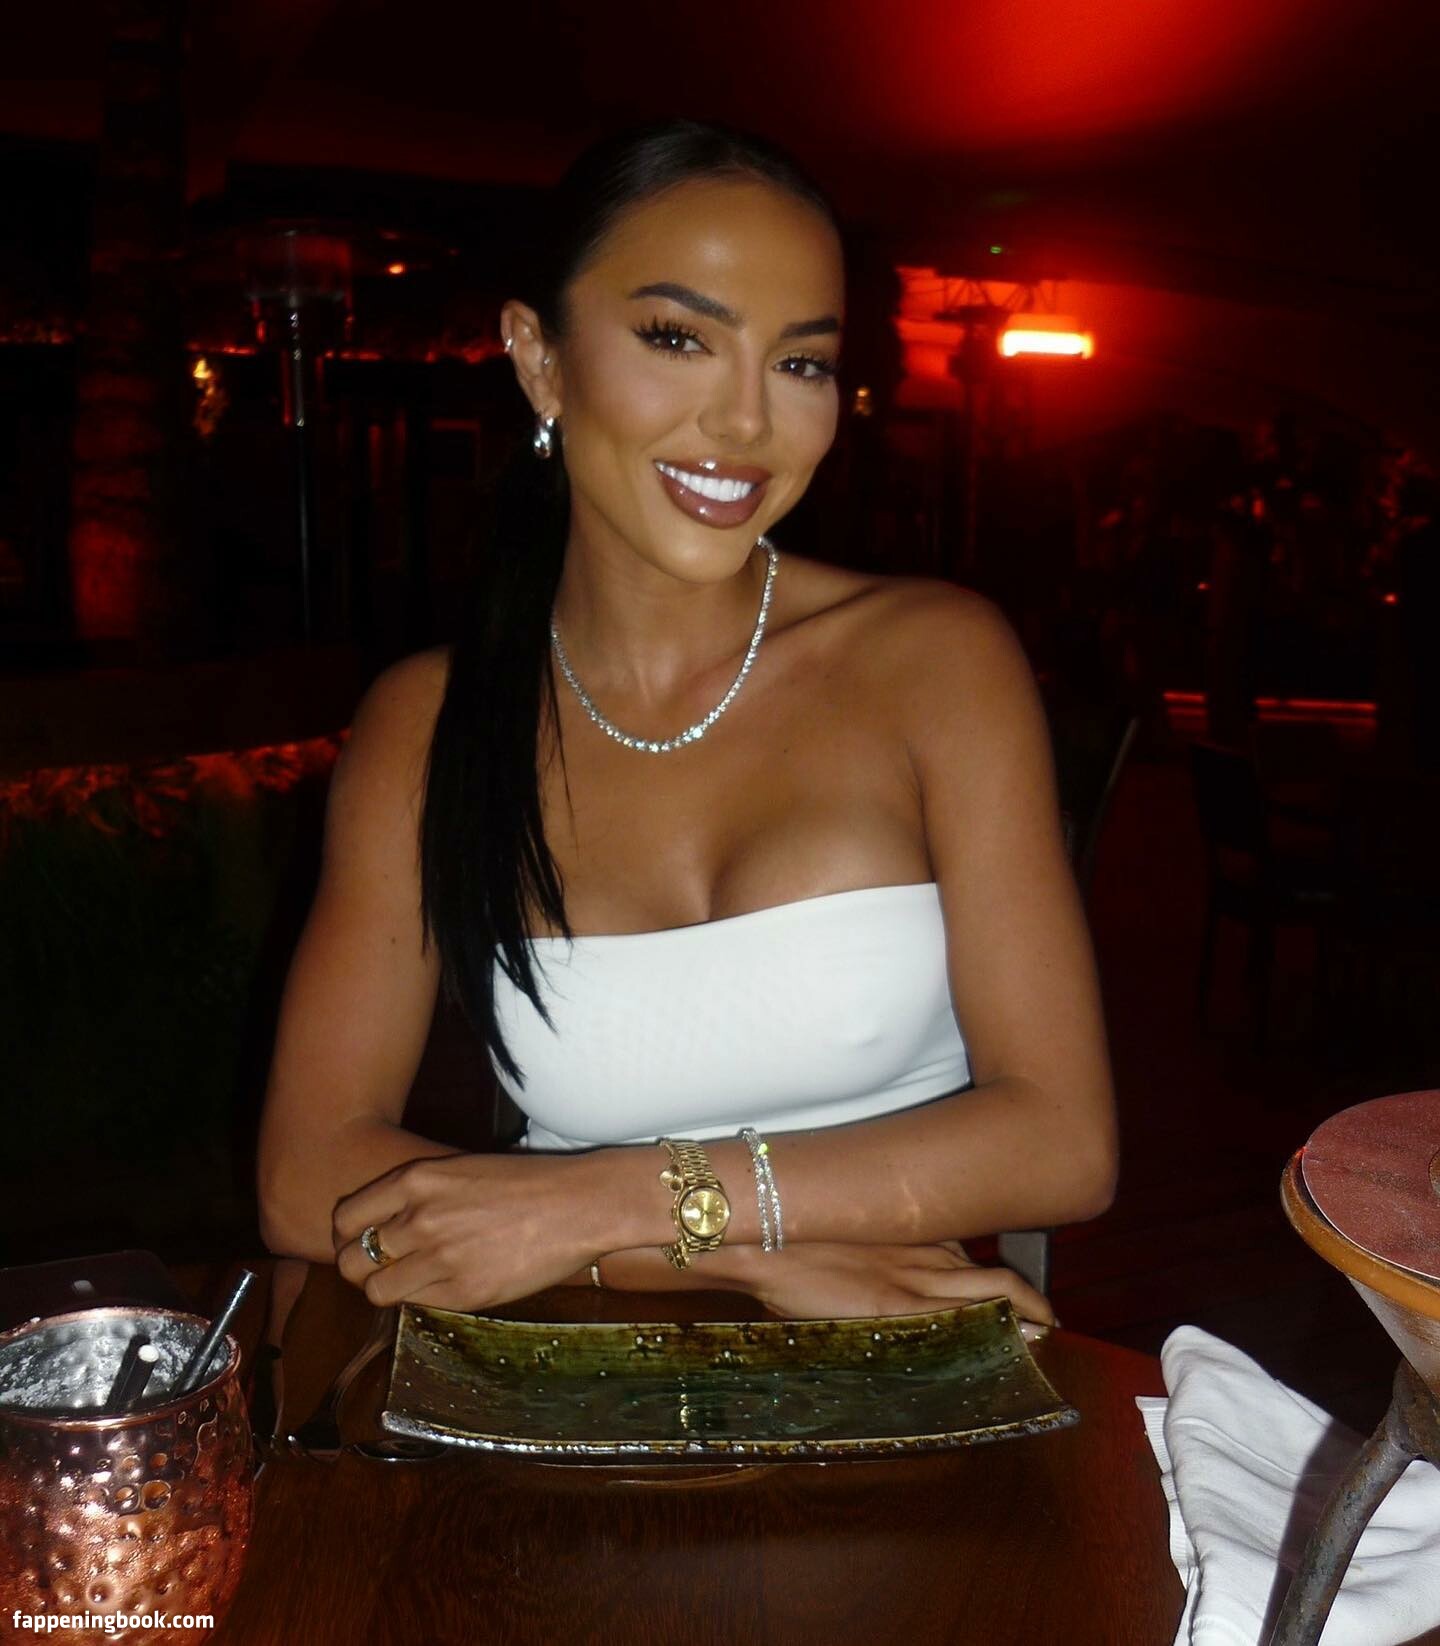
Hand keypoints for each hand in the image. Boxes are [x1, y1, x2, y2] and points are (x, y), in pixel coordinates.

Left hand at [332, 1152, 600, 1309]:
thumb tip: (379, 1226)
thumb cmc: (524, 1183)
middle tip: (381, 1267)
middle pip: (350, 1261)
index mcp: (415, 1181)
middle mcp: (419, 1219)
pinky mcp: (463, 1292)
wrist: (578, 1204)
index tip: (360, 1241)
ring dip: (386, 1289)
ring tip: (410, 1280)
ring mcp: (439, 1259)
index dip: (346, 1236)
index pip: (345, 1218)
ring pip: (375, 1291)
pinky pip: (416, 1305)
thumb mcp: (460, 1170)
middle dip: (359, 1267)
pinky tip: (446, 1283)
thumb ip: (416, 1195)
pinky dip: (421, 1299)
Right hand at [741, 1241, 1054, 1327]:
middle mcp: (925, 1255)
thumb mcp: (857, 1247)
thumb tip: (893, 1297)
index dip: (1009, 1286)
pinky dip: (985, 1331)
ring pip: (988, 1293)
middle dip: (1030, 1302)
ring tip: (1042, 1337)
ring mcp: (911, 1280)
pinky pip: (952, 1318)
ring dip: (1021, 1317)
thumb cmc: (799, 1245)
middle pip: (997, 1276)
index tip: (1028, 1307)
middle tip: (1047, 1324)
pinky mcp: (892, 1305)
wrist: (764, 1241)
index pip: (976, 1262)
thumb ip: (888, 1263)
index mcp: (916, 1239)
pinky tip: (1008, 1345)